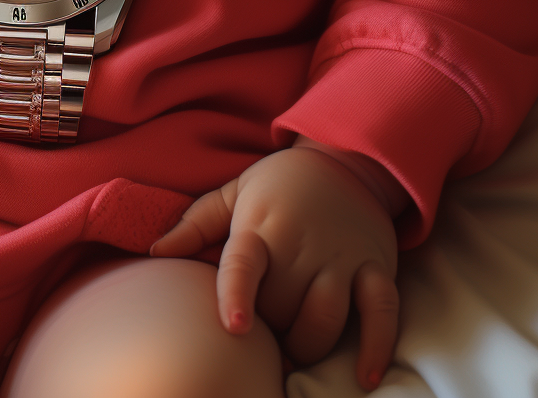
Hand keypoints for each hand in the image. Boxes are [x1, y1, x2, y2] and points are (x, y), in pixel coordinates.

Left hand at [150, 147, 398, 390]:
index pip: (245, 264)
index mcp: (260, 227)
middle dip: (269, 330)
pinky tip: (365, 377)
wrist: (343, 160)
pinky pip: (382, 312)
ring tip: (296, 350)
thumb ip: (195, 224)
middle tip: (263, 329)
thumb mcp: (233, 193)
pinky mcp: (376, 267)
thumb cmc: (277, 185)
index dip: (237, 295)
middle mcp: (301, 244)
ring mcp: (341, 257)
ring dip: (309, 345)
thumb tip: (155, 252)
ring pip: (326, 317)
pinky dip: (377, 345)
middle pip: (282, 307)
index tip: (234, 327)